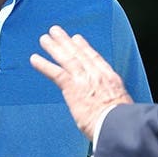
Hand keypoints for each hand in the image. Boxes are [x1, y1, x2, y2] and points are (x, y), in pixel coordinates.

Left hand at [31, 25, 132, 139]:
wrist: (118, 124)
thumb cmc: (122, 121)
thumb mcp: (122, 105)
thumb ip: (112, 101)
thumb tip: (110, 108)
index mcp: (110, 79)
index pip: (95, 59)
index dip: (85, 47)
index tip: (77, 39)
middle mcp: (97, 75)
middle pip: (79, 54)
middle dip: (66, 42)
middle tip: (56, 32)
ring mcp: (84, 79)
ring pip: (67, 59)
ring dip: (54, 47)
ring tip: (44, 39)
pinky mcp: (73, 87)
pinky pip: (56, 73)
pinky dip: (44, 65)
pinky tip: (34, 59)